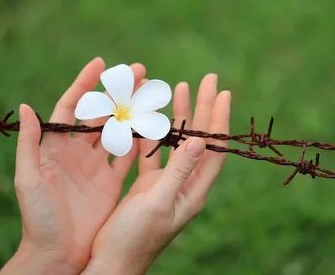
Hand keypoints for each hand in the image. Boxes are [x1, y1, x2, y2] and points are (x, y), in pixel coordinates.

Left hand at [0, 57, 145, 273]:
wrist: (56, 255)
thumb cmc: (37, 218)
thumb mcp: (28, 179)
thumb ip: (29, 144)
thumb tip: (28, 107)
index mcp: (56, 147)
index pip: (73, 107)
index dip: (85, 84)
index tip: (101, 64)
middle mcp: (78, 152)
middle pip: (102, 113)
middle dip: (120, 91)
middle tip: (140, 72)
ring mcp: (97, 166)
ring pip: (119, 130)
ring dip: (134, 111)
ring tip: (152, 92)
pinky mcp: (112, 183)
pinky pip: (130, 157)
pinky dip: (142, 141)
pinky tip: (156, 127)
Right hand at [82, 74, 230, 274]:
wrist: (111, 262)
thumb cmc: (134, 239)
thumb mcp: (158, 203)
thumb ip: (178, 172)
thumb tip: (201, 140)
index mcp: (194, 190)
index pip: (214, 148)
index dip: (220, 120)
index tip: (223, 93)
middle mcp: (185, 184)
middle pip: (200, 138)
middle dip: (203, 108)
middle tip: (208, 79)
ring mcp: (167, 183)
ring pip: (178, 141)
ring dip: (180, 116)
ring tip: (180, 87)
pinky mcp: (148, 185)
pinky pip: (155, 151)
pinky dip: (155, 131)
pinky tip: (152, 114)